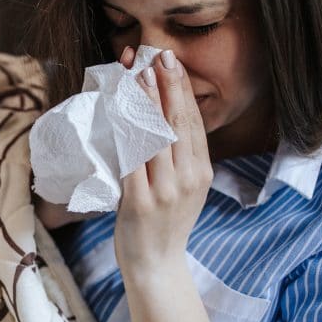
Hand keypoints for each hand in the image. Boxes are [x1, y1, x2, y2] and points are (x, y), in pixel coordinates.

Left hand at [113, 47, 212, 282]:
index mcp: (200, 172)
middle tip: (158, 55)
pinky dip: (126, 133)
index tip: (172, 63)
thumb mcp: (185, 189)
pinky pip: (132, 160)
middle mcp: (187, 178)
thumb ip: (180, 158)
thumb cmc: (165, 224)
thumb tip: (167, 118)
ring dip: (146, 102)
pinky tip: (120, 113)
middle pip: (177, 123)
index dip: (181, 90)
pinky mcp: (140, 202)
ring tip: (139, 75)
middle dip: (167, 85)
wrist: (156, 265)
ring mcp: (164, 191)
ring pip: (155, 137)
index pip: (192, 122)